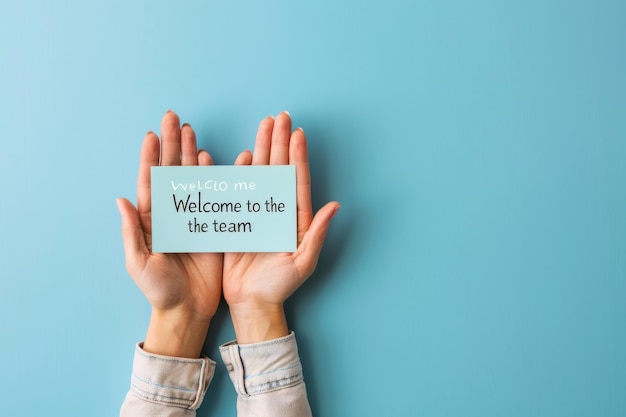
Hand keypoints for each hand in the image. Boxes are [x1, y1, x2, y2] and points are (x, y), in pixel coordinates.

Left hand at [116, 111, 221, 357]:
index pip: (149, 181)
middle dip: (171, 144)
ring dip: (190, 153)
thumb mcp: (139, 263)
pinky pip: (212, 195)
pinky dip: (212, 176)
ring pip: (191, 177)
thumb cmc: (159, 290)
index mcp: (151, 220)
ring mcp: (191, 216)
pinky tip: (210, 158)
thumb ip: (131, 232)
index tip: (151, 135)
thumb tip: (120, 199)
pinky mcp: (210, 225)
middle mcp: (171, 212)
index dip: (150, 158)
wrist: (187, 309)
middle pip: (170, 171)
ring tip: (190, 130)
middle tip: (173, 118)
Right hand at [223, 112, 339, 342]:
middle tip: (280, 117)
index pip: (297, 180)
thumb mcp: (303, 262)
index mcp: (295, 218)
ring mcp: (257, 212)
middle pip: (279, 169)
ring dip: (261, 148)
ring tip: (263, 125)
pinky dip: (238, 172)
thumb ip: (317, 234)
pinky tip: (240, 155)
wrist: (252, 302)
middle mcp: (276, 210)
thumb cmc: (280, 287)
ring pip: (259, 174)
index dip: (297, 156)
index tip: (298, 133)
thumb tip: (335, 206)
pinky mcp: (238, 219)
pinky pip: (237, 190)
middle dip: (279, 142)